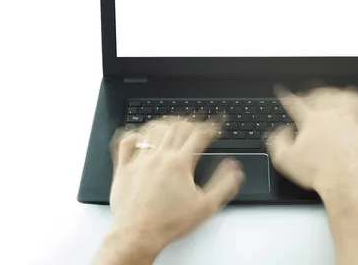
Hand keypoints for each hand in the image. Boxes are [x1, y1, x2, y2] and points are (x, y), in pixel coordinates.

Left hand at [108, 120, 244, 255]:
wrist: (138, 235)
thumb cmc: (168, 223)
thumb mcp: (206, 206)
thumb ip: (224, 184)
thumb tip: (234, 167)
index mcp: (180, 163)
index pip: (199, 134)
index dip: (211, 127)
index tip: (216, 126)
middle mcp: (160, 156)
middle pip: (177, 127)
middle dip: (190, 122)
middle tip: (197, 124)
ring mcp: (140, 160)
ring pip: (153, 130)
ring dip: (165, 123)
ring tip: (172, 124)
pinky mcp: (124, 168)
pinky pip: (126, 143)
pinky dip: (133, 134)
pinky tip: (139, 134)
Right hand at [267, 85, 357, 193]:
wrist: (346, 183)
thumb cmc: (318, 173)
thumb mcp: (284, 160)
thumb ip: (278, 140)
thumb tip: (282, 131)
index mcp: (311, 119)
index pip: (295, 102)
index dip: (286, 96)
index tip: (282, 92)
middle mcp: (333, 114)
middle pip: (324, 94)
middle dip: (315, 91)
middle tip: (312, 93)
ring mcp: (353, 119)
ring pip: (349, 97)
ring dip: (343, 93)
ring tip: (341, 93)